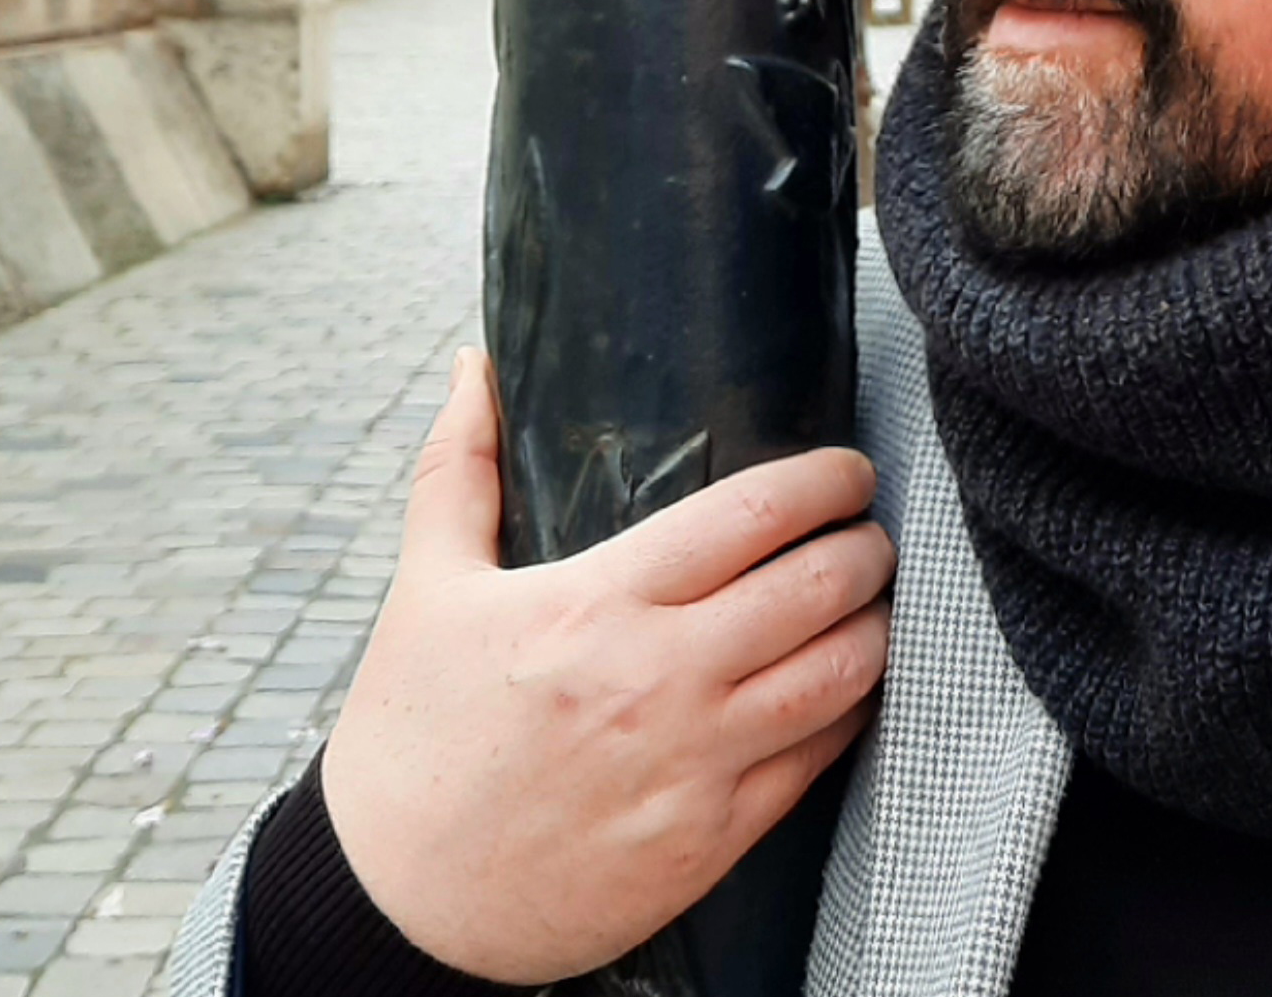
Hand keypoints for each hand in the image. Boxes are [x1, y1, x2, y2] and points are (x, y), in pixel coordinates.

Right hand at [321, 348, 893, 984]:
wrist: (395, 906)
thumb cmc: (411, 736)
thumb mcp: (426, 588)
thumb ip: (457, 466)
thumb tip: (471, 365)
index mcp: (597, 604)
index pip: (750, 515)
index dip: (824, 481)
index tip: (849, 469)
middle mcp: (659, 679)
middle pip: (815, 588)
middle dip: (864, 548)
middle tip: (869, 529)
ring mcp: (694, 764)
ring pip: (839, 676)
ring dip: (877, 627)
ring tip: (874, 600)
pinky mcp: (711, 839)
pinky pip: (817, 762)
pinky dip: (851, 713)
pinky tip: (849, 687)